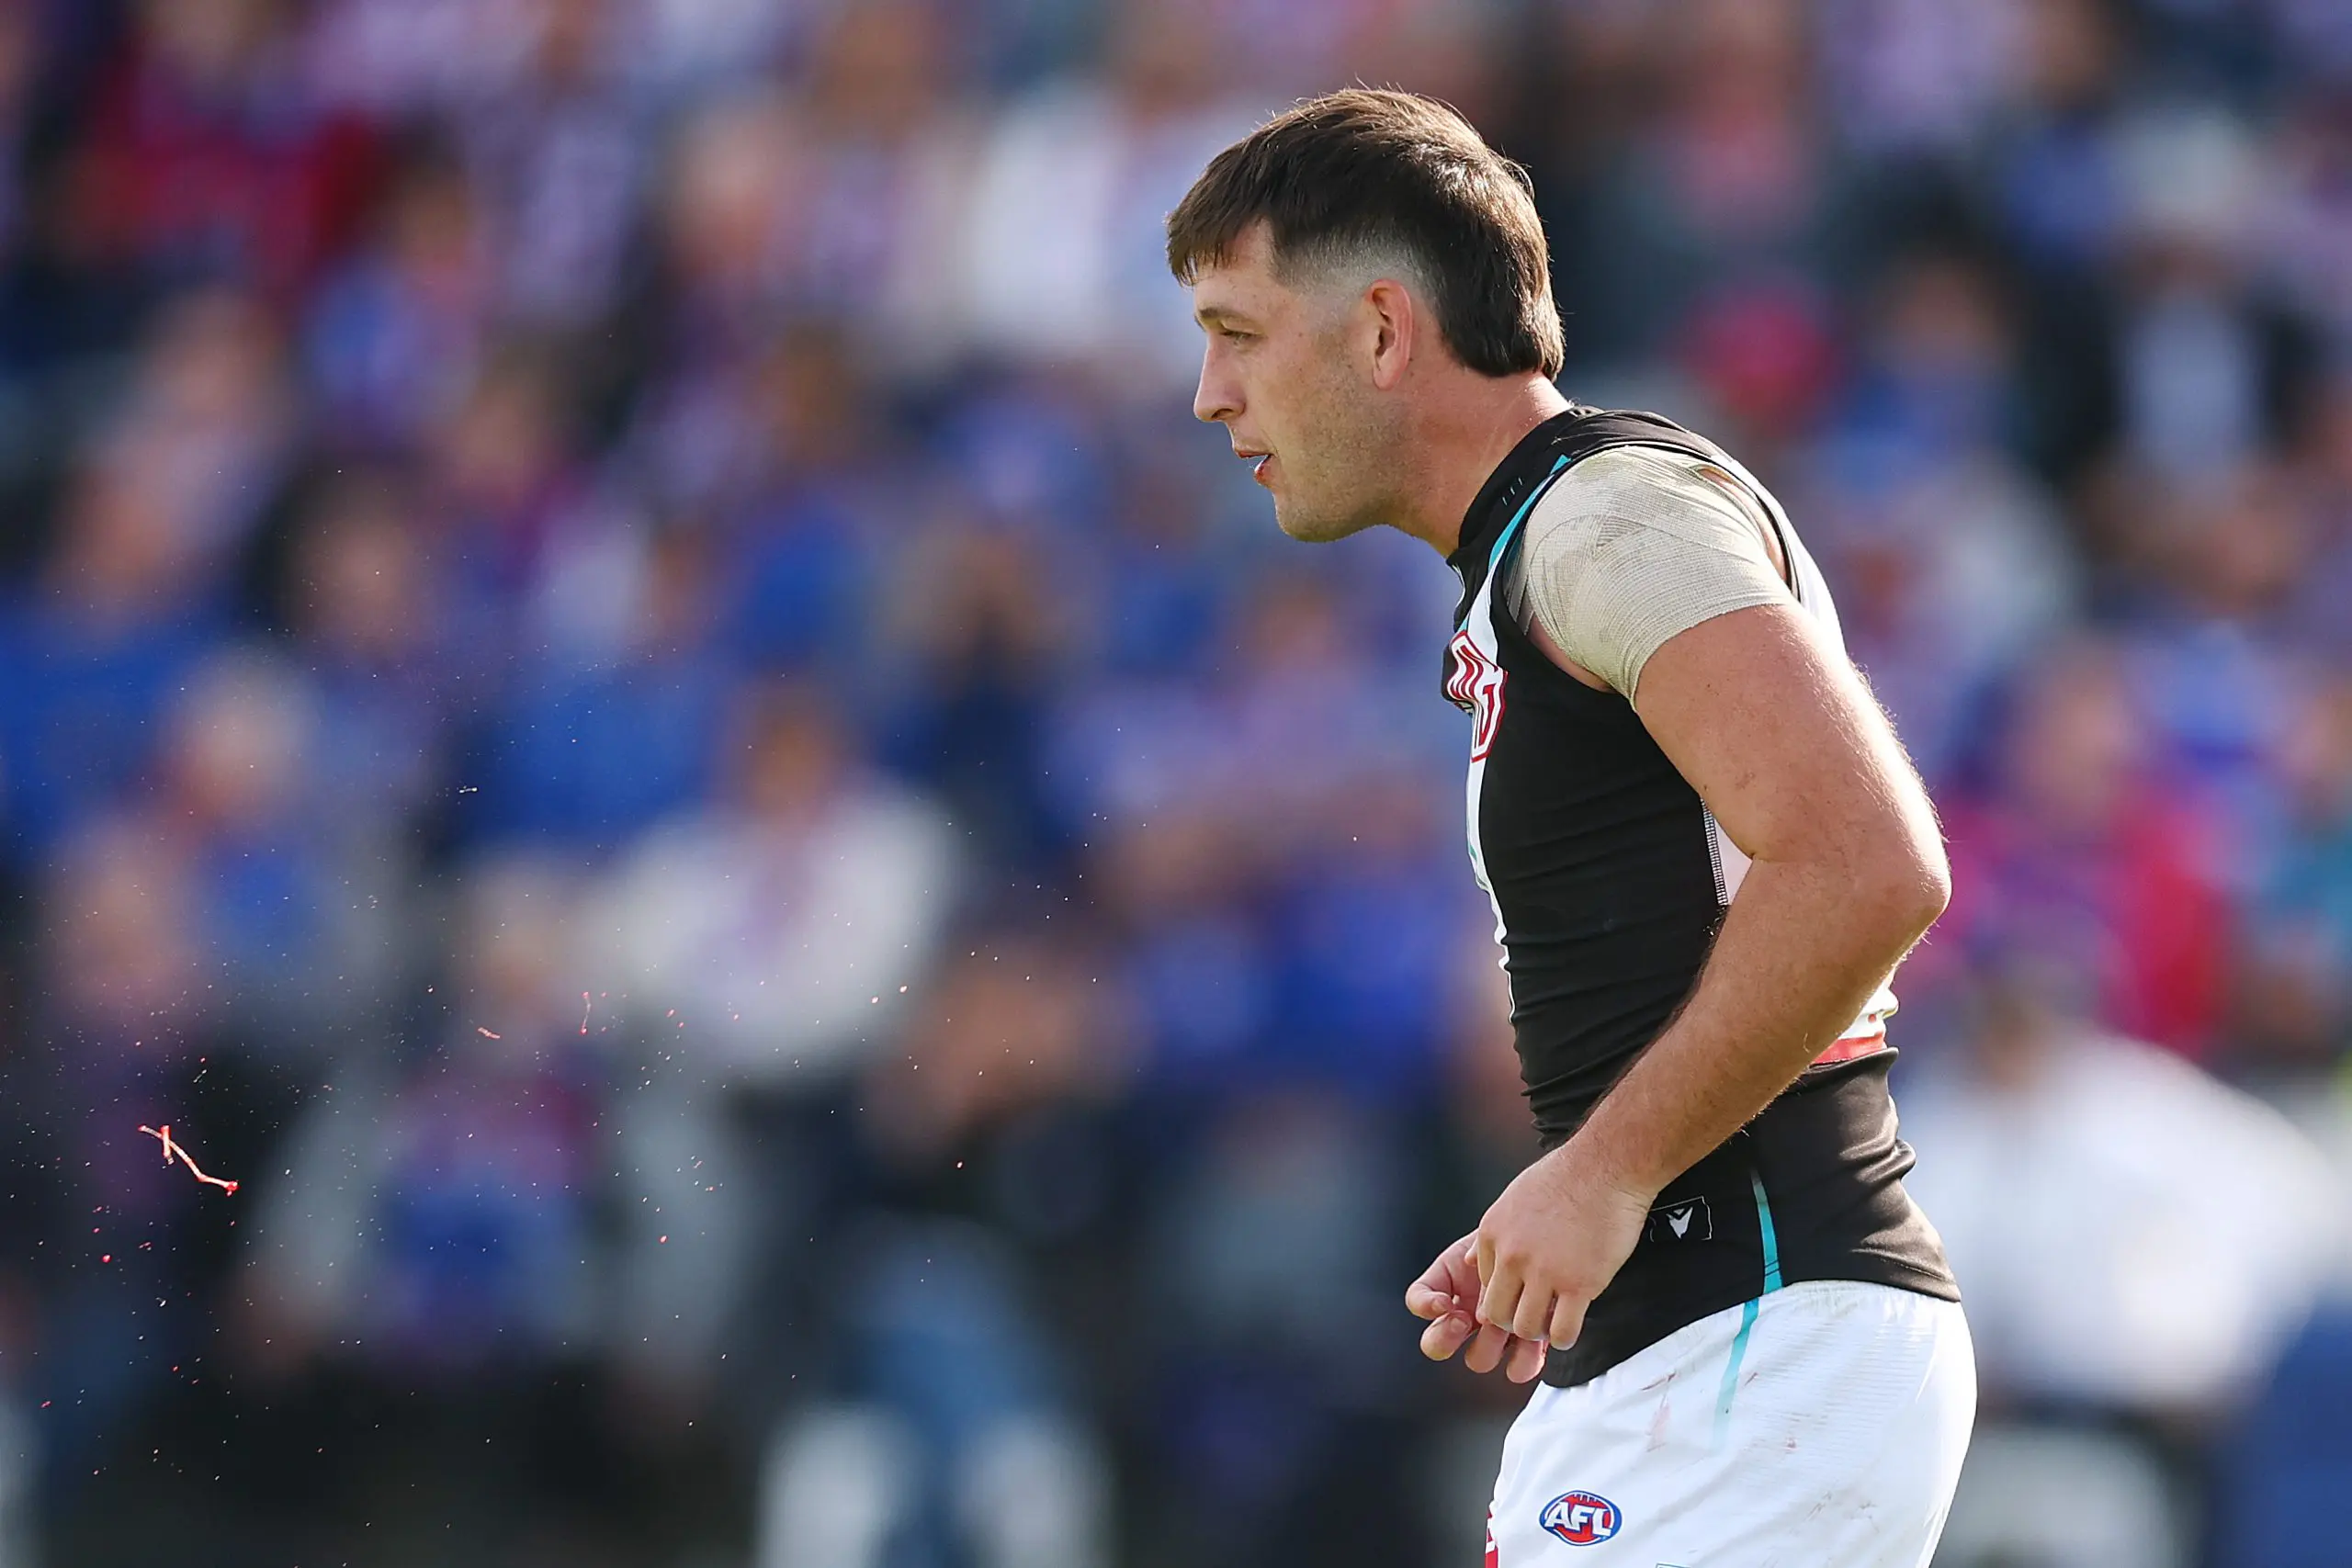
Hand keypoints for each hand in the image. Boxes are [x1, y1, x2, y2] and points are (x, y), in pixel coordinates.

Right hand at [1405, 1232, 1549, 1381]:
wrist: (1559, 1238)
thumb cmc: (1525, 1233)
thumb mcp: (1498, 1232)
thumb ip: (1481, 1246)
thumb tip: (1470, 1262)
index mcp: (1452, 1283)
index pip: (1419, 1299)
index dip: (1425, 1306)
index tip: (1444, 1303)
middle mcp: (1467, 1313)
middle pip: (1436, 1343)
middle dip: (1447, 1335)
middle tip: (1466, 1320)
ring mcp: (1495, 1333)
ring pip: (1477, 1359)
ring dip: (1488, 1347)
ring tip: (1507, 1328)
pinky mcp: (1526, 1347)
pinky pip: (1519, 1367)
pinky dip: (1526, 1360)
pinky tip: (1536, 1342)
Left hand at [1473, 1142, 1653, 1357]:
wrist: (1605, 1167)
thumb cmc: (1565, 1177)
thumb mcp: (1511, 1198)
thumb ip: (1491, 1234)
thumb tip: (1467, 1260)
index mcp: (1493, 1234)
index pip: (1484, 1284)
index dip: (1504, 1293)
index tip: (1520, 1295)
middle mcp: (1512, 1256)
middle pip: (1497, 1313)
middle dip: (1513, 1321)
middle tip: (1533, 1317)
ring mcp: (1544, 1272)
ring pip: (1526, 1327)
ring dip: (1538, 1332)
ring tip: (1552, 1322)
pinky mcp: (1579, 1284)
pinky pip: (1562, 1331)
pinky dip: (1564, 1337)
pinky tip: (1571, 1327)